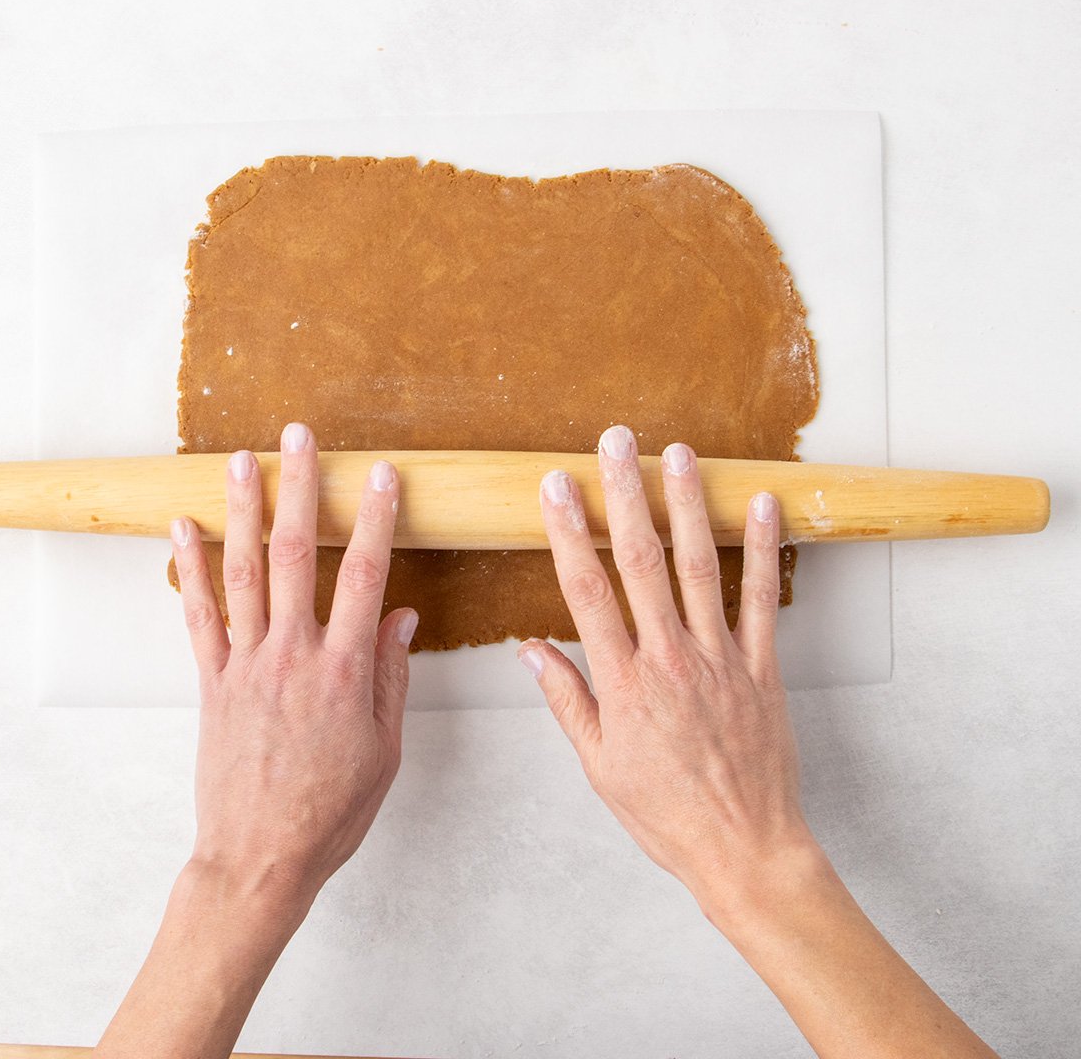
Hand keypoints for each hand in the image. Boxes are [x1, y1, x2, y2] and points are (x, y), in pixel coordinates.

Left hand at [170, 422, 416, 916]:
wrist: (260, 859)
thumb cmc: (331, 811)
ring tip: (240, 460)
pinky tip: (182, 528)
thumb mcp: (385, 748)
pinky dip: (189, 569)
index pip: (364, 574)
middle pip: (294, 555)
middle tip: (298, 437)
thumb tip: (400, 615)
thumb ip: (390, 675)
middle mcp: (292, 655)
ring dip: (241, 511)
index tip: (380, 474)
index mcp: (344, 670)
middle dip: (299, 488)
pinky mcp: (212, 683)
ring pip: (242, 573)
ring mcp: (246, 666)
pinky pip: (198, 616)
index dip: (374, 518)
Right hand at [519, 424, 815, 914]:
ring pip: (700, 567)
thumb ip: (566, 699)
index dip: (569, 531)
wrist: (744, 849)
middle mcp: (670, 657)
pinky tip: (763, 504)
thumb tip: (530, 649)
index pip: (587, 590)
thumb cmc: (665, 813)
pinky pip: (761, 599)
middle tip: (615, 444)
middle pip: (642, 561)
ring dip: (688, 505)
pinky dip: (763, 548)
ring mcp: (720, 658)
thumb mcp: (598, 765)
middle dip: (625, 495)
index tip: (557, 487)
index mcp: (623, 681)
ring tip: (679, 453)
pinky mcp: (761, 667)